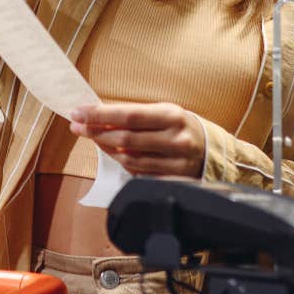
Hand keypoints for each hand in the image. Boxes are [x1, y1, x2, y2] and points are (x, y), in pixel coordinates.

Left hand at [69, 103, 205, 177]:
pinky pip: (138, 174)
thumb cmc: (182, 127)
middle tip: (79, 126)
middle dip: (96, 132)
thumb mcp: (163, 111)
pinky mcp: (173, 181)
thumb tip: (99, 116)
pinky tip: (116, 154)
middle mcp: (176, 140)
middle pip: (125, 139)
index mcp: (173, 117)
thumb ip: (134, 114)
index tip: (78, 113)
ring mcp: (176, 164)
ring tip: (96, 139)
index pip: (128, 115)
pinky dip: (123, 163)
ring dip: (106, 149)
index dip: (99, 115)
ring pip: (128, 159)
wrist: (214, 150)